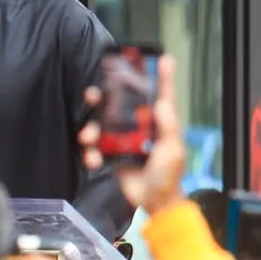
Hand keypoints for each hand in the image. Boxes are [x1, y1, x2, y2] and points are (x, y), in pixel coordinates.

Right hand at [78, 55, 185, 214]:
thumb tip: (162, 104)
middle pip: (121, 104)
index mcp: (160, 123)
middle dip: (105, 96)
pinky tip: (93, 159)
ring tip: (88, 137)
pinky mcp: (112, 154)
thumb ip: (167, 128)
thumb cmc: (168, 176)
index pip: (163, 96)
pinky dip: (92, 152)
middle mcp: (141, 126)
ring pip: (103, 124)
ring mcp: (125, 139)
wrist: (153, 201)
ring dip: (91, 128)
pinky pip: (97, 148)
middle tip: (93, 94)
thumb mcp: (172, 150)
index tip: (163, 58)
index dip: (163, 77)